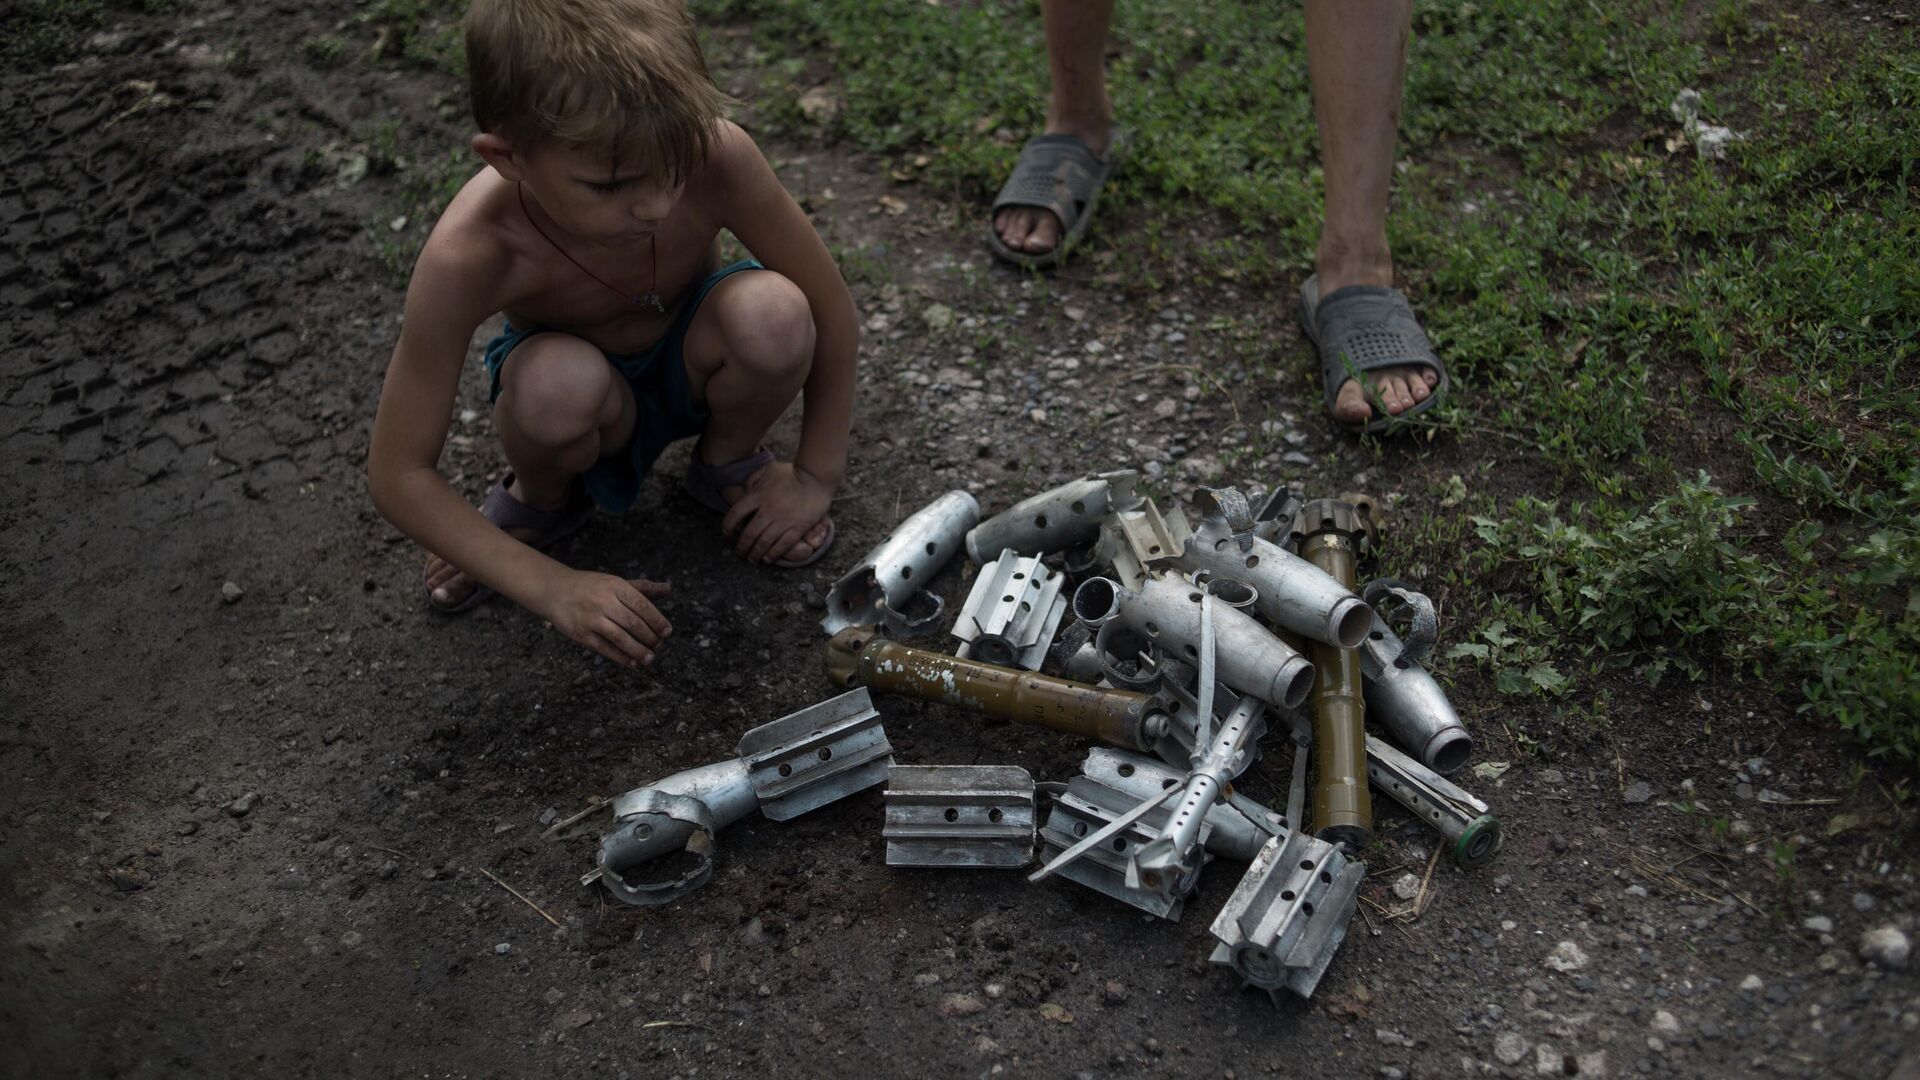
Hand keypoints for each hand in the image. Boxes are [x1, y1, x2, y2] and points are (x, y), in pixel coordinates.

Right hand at [537, 570, 672, 667]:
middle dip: (649, 637)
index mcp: (615, 586)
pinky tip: (632, 663)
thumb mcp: (615, 582)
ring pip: (620, 637)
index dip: (657, 620)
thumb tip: (668, 589)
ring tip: (649, 658)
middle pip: (633, 622)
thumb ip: (642, 588)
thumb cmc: (591, 587)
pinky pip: (604, 647)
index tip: (667, 632)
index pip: (642, 604)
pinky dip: (619, 657)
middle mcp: (603, 601)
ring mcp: (591, 618)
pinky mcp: (581, 633)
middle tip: (659, 646)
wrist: (555, 590)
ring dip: (637, 650)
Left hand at [722, 461, 833, 563]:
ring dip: (756, 554)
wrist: (816, 476)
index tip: (727, 534)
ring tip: (753, 559)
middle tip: (740, 553)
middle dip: (742, 547)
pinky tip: (768, 559)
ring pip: (764, 543)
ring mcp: (784, 520)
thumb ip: (754, 480)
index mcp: (758, 496)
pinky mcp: (798, 527)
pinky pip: (783, 545)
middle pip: (749, 534)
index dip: (728, 526)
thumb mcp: (768, 470)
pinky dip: (773, 554)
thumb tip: (745, 492)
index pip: (736, 513)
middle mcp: (768, 510)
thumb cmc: (792, 472)